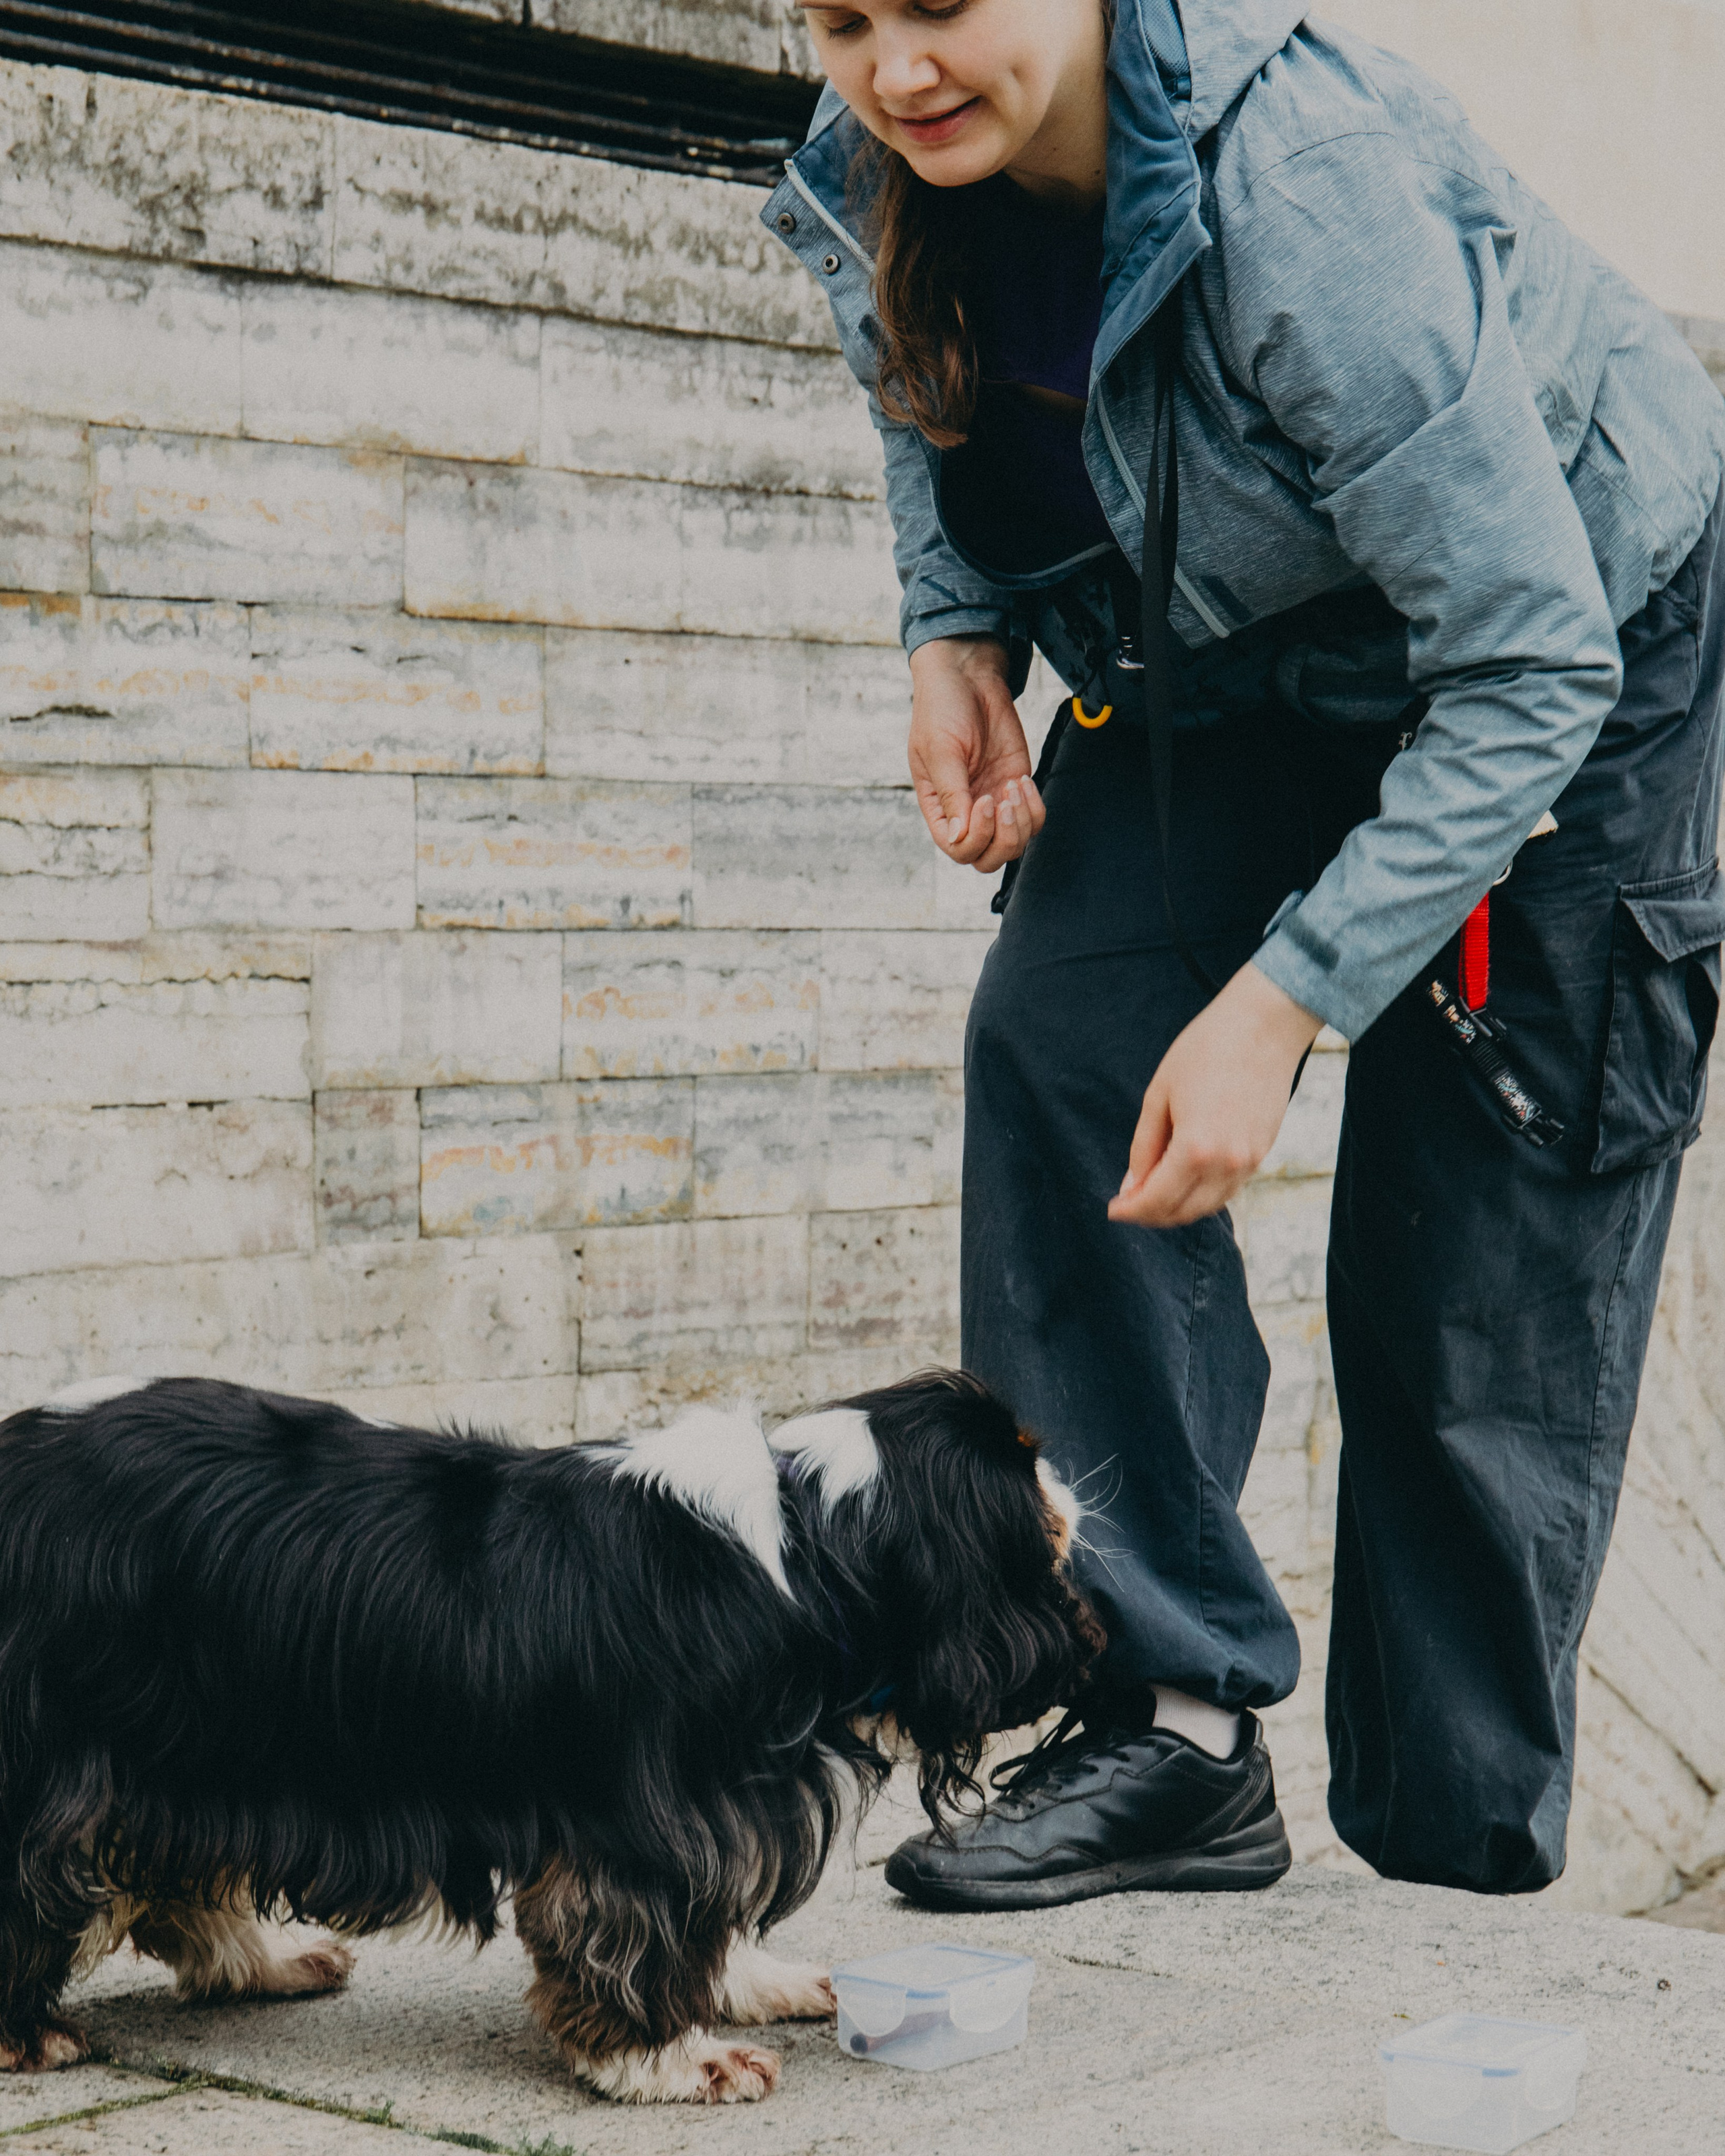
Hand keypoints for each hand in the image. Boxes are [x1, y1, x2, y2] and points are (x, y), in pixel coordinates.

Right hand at [908, 636, 1047, 872]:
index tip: (984, 799)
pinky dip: (1035, 808)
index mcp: (939, 808)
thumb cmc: (943, 709)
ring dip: (1022, 823)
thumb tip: (957, 838)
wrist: (969, 677)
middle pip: (987, 858)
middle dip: (1003, 840)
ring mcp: (994, 801)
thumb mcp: (941, 751)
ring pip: (1014, 845)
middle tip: (1005, 800)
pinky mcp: (1016, 787)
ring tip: (1015, 784)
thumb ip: (951, 796)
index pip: (957, 849)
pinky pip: (1034, 821)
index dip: (976, 837)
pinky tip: (1023, 780)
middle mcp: (966, 812)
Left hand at [1108, 964, 1323, 1228]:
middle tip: (1128, 1203)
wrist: (1264, 1025)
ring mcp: (1250, 1161)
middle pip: (1182, 1212)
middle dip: (1151, 1215)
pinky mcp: (1263, 1152)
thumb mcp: (1160, 1094)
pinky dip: (1202, 1194)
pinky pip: (1228, 1189)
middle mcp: (1227, 1164)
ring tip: (1152, 1193)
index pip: (1156, 1200)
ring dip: (1177, 1208)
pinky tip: (1184, 1180)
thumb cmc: (1206, 1050)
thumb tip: (1132, 1185)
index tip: (1113, 1210)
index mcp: (1196, 1149)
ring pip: (1208, 1206)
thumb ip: (1144, 1145)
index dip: (1131, 1210)